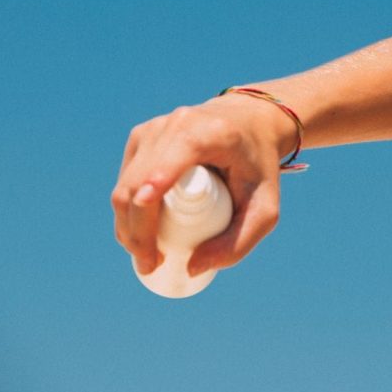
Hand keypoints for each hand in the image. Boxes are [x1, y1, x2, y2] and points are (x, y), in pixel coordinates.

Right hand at [111, 92, 296, 275]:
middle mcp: (176, 124)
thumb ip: (239, 243)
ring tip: (147, 254)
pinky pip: (125, 179)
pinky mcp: (141, 135)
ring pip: (126, 184)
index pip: (171, 161)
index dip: (154, 188)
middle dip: (137, 231)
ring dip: (127, 225)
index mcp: (210, 133)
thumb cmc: (259, 167)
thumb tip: (191, 267)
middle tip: (151, 264)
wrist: (250, 124)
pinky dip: (128, 208)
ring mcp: (154, 127)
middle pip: (139, 183)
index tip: (146, 222)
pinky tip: (139, 231)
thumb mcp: (265, 208)